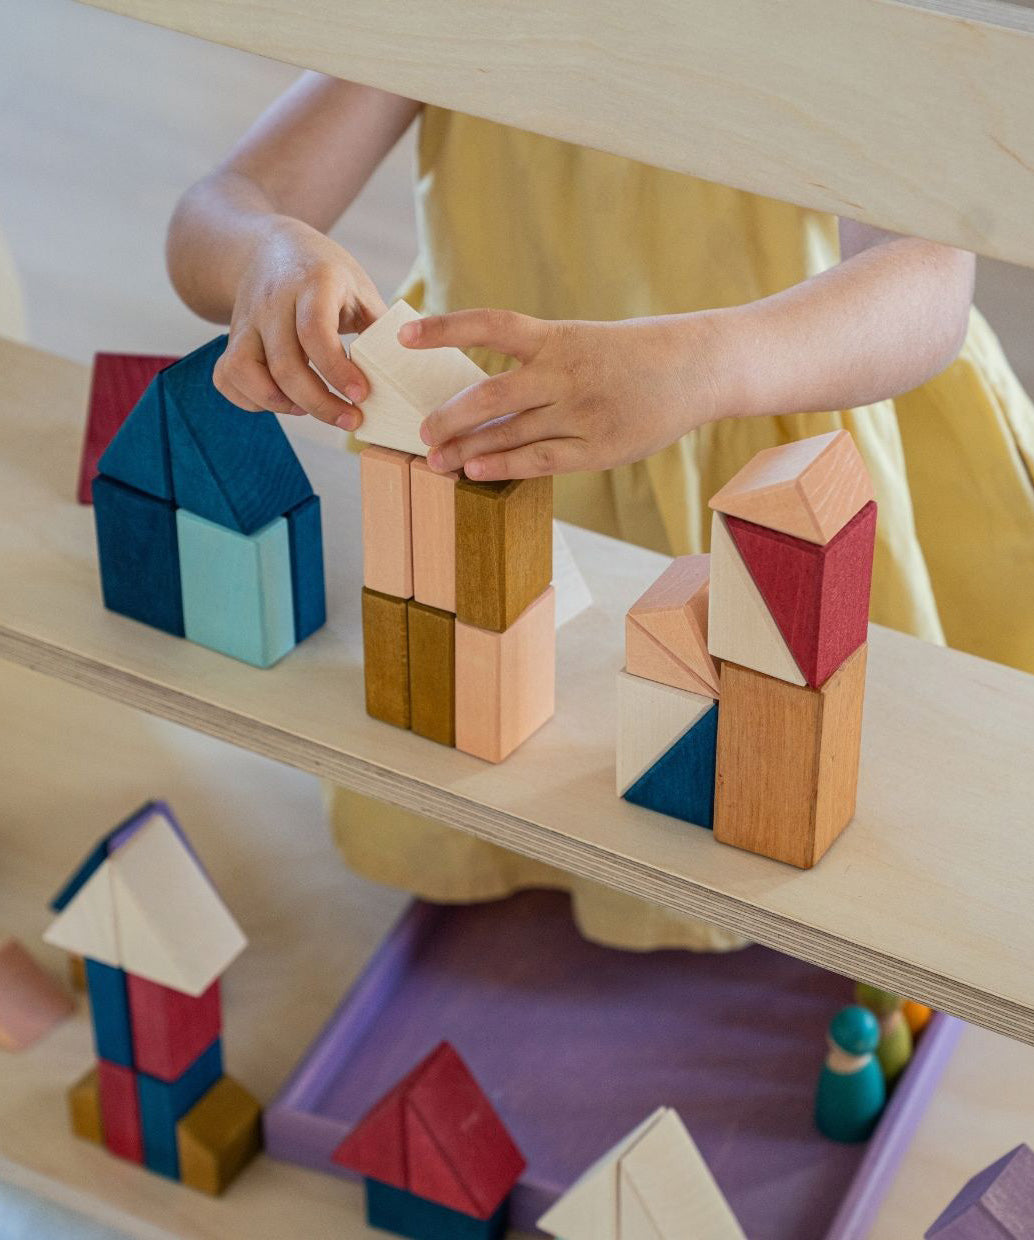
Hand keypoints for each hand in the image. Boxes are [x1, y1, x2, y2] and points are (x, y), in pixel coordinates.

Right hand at [213, 217, 385, 426]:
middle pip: (284, 363)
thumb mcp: (357, 285)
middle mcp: (273, 302)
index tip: (361, 395)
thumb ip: (378, 324)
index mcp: (312, 284)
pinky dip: (250, 399)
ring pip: (244, 370)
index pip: (314, 331)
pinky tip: (282, 402)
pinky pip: (226, 376)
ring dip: (278, 403)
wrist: (268, 247)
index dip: (336, 369)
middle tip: (351, 419)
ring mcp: (247, 320)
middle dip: (318, 402)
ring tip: (310, 409)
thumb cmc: (323, 273)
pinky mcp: (231, 338)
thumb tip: (408, 365)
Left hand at [400, 310, 724, 479]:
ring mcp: (581, 414)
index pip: (490, 326)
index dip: (444, 329)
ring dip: (466, 449)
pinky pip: (539, 461)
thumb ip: (538, 364)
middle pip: (489, 395)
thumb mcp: (584, 342)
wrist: (698, 369)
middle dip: (448, 415)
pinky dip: (503, 467)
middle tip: (420, 431)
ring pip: (509, 433)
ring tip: (435, 460)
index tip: (404, 335)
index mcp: (558, 338)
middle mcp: (565, 374)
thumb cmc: (633, 356)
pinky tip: (474, 473)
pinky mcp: (598, 450)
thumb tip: (482, 402)